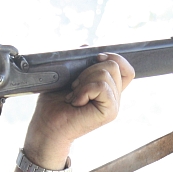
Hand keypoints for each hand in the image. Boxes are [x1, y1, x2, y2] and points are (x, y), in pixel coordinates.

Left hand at [23, 52, 133, 167]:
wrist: (47, 125)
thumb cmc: (54, 103)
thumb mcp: (68, 75)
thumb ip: (81, 62)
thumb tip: (87, 46)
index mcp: (108, 89)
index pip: (126, 68)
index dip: (114, 58)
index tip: (95, 59)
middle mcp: (115, 97)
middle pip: (114, 65)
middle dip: (89, 70)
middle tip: (74, 87)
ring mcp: (114, 105)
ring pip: (106, 73)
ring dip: (84, 81)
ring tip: (74, 96)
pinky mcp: (110, 112)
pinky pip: (101, 86)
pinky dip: (84, 90)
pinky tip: (76, 102)